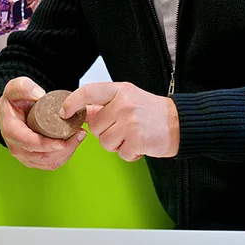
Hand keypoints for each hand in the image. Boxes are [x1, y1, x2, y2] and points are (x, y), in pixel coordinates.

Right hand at [0, 77, 85, 169]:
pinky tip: (73, 144)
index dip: (47, 145)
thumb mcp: (15, 88)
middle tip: (79, 134)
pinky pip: (50, 164)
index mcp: (11, 130)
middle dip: (63, 149)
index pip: (29, 143)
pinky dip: (64, 157)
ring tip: (78, 137)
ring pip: (48, 162)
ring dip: (66, 153)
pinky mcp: (33, 160)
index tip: (63, 141)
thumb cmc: (13, 101)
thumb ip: (25, 87)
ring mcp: (24, 156)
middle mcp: (16, 147)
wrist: (10, 112)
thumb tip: (39, 95)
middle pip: (42, 156)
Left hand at [60, 81, 178, 161]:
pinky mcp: (138, 140)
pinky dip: (130, 154)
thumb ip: (105, 104)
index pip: (88, 92)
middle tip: (122, 129)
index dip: (72, 102)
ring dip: (117, 144)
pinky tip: (140, 144)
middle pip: (95, 126)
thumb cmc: (151, 111)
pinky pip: (121, 153)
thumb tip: (80, 112)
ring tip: (132, 136)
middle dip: (105, 132)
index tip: (64, 112)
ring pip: (105, 142)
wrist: (180, 123)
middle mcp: (124, 104)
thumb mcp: (127, 98)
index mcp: (120, 90)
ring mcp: (130, 122)